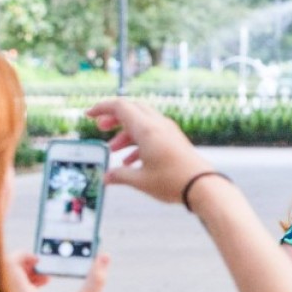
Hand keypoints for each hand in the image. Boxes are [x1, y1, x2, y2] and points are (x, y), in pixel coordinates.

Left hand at [4, 252, 108, 291]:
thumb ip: (96, 280)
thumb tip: (104, 257)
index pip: (9, 265)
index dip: (23, 255)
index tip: (40, 258)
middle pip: (7, 272)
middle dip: (27, 264)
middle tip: (43, 264)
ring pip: (10, 282)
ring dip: (28, 274)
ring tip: (46, 277)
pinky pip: (13, 291)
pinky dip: (26, 284)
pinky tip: (43, 288)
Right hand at [85, 99, 211, 204]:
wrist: (202, 185)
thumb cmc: (172, 181)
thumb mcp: (140, 181)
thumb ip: (120, 176)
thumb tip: (105, 177)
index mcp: (147, 129)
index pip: (121, 106)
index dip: (102, 108)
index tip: (89, 114)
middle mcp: (158, 125)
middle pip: (132, 110)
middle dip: (114, 118)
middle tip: (100, 128)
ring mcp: (168, 131)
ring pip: (141, 123)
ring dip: (125, 134)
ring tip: (113, 151)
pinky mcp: (174, 140)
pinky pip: (152, 133)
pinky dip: (138, 142)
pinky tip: (130, 161)